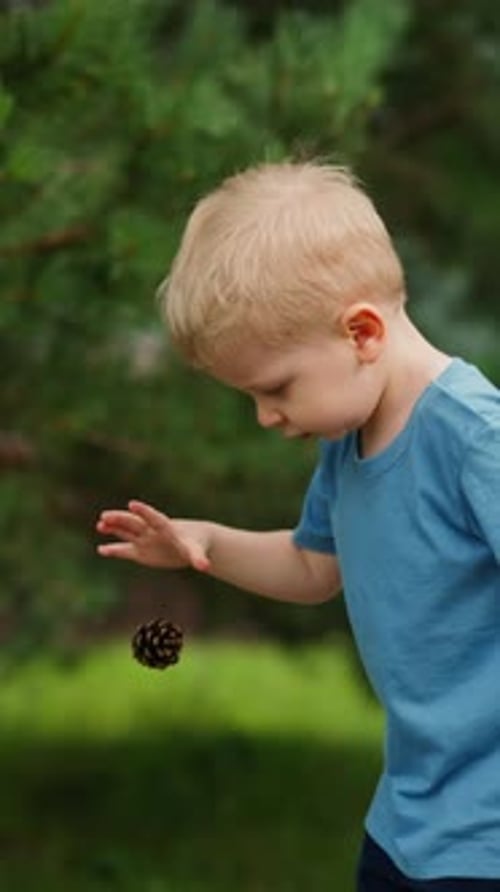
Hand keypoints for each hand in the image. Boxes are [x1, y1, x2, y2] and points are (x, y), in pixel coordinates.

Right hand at [96, 500, 210, 571]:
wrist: (192, 543)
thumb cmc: (197, 543)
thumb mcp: (197, 550)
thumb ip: (198, 557)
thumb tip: (204, 566)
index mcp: (166, 527)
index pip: (154, 518)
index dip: (144, 512)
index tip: (132, 504)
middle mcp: (152, 531)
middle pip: (134, 523)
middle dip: (120, 519)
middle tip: (105, 516)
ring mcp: (144, 540)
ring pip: (126, 532)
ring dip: (113, 528)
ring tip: (100, 525)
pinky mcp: (140, 552)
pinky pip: (124, 550)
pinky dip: (114, 550)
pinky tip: (101, 550)